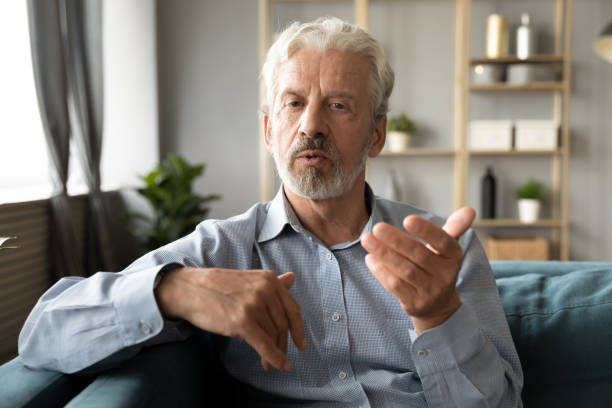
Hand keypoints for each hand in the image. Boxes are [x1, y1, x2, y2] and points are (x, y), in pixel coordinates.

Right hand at [155, 268, 306, 371]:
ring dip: (274, 353)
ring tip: (267, 363)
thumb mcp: (249, 280)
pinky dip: (274, 358)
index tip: (301, 344)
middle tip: (280, 357)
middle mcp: (265, 290)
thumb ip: (272, 283)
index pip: (292, 309)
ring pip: (273, 336)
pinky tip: (277, 367)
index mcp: (269, 279)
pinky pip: (264, 344)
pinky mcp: (243, 321)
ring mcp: (254, 305)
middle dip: (283, 344)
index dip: (299, 329)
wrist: (191, 289)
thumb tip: (292, 278)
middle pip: (283, 325)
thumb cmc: (219, 287)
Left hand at [361, 207, 475, 332]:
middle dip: (396, 240)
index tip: (407, 219)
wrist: (438, 306)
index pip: (442, 241)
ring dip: (384, 254)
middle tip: (377, 227)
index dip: (426, 230)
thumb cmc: (437, 267)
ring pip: (405, 270)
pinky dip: (381, 272)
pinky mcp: (415, 303)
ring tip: (367, 240)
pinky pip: (396, 286)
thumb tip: (470, 210)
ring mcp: (430, 291)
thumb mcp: (447, 249)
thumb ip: (454, 227)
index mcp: (453, 256)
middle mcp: (445, 274)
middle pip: (419, 255)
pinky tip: (370, 259)